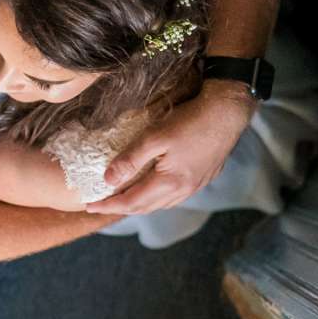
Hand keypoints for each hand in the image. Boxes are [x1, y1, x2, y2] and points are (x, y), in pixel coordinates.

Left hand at [86, 81, 250, 215]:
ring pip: (161, 203)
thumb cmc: (192, 120)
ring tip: (123, 198)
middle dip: (122, 208)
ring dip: (140, 204)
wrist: (228, 111)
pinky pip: (174, 196)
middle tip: (101, 204)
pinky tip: (153, 187)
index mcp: (170, 183)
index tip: (88, 206)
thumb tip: (108, 180)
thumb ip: (131, 160)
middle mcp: (184, 190)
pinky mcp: (203, 177)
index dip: (108, 205)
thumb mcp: (155, 137)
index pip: (132, 202)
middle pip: (146, 207)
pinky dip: (157, 196)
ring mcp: (196, 185)